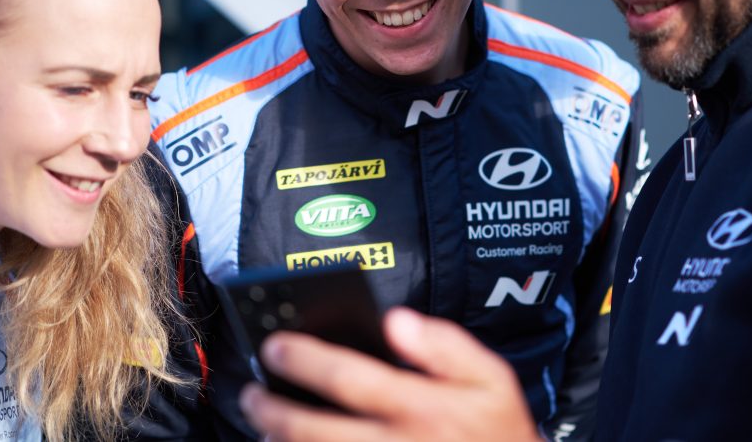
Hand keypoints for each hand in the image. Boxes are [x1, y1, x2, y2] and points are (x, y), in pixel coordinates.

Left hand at [240, 306, 540, 441]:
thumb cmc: (500, 434)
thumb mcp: (494, 380)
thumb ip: (446, 346)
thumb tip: (397, 321)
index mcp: (420, 408)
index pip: (347, 377)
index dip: (303, 358)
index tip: (274, 345)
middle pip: (311, 430)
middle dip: (270, 409)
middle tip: (251, 392)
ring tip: (263, 427)